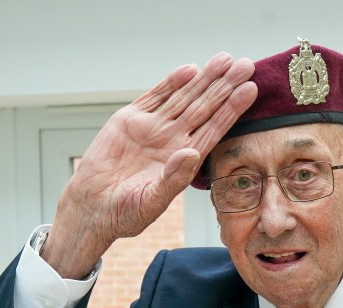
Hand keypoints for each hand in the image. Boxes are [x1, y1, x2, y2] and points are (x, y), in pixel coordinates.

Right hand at [42, 52, 256, 277]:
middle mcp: (172, 141)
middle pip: (204, 108)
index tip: (250, 90)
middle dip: (224, 87)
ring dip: (203, 79)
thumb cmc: (125, 213)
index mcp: (183, 162)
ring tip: (224, 60)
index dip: (231, 110)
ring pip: (183, 98)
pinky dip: (171, 83)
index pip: (214, 130)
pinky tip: (190, 70)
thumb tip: (192, 152)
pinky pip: (156, 97)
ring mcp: (152, 129)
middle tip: (246, 65)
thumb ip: (173, 178)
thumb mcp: (152, 201)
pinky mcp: (130, 120)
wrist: (93, 208)